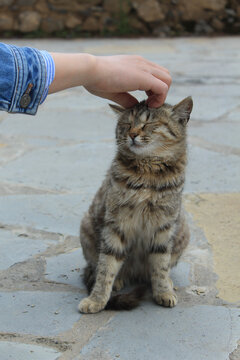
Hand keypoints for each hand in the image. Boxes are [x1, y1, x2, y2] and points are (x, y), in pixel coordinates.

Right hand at [49, 53, 170, 107]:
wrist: (89, 70)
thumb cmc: (96, 79)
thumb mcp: (115, 91)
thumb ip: (127, 99)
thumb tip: (135, 107)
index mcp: (136, 64)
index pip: (155, 74)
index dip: (153, 90)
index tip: (144, 101)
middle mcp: (143, 63)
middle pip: (165, 76)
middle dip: (161, 92)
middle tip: (148, 103)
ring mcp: (144, 68)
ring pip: (168, 80)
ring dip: (162, 95)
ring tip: (149, 105)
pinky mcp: (144, 77)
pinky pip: (163, 88)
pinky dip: (160, 99)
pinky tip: (148, 105)